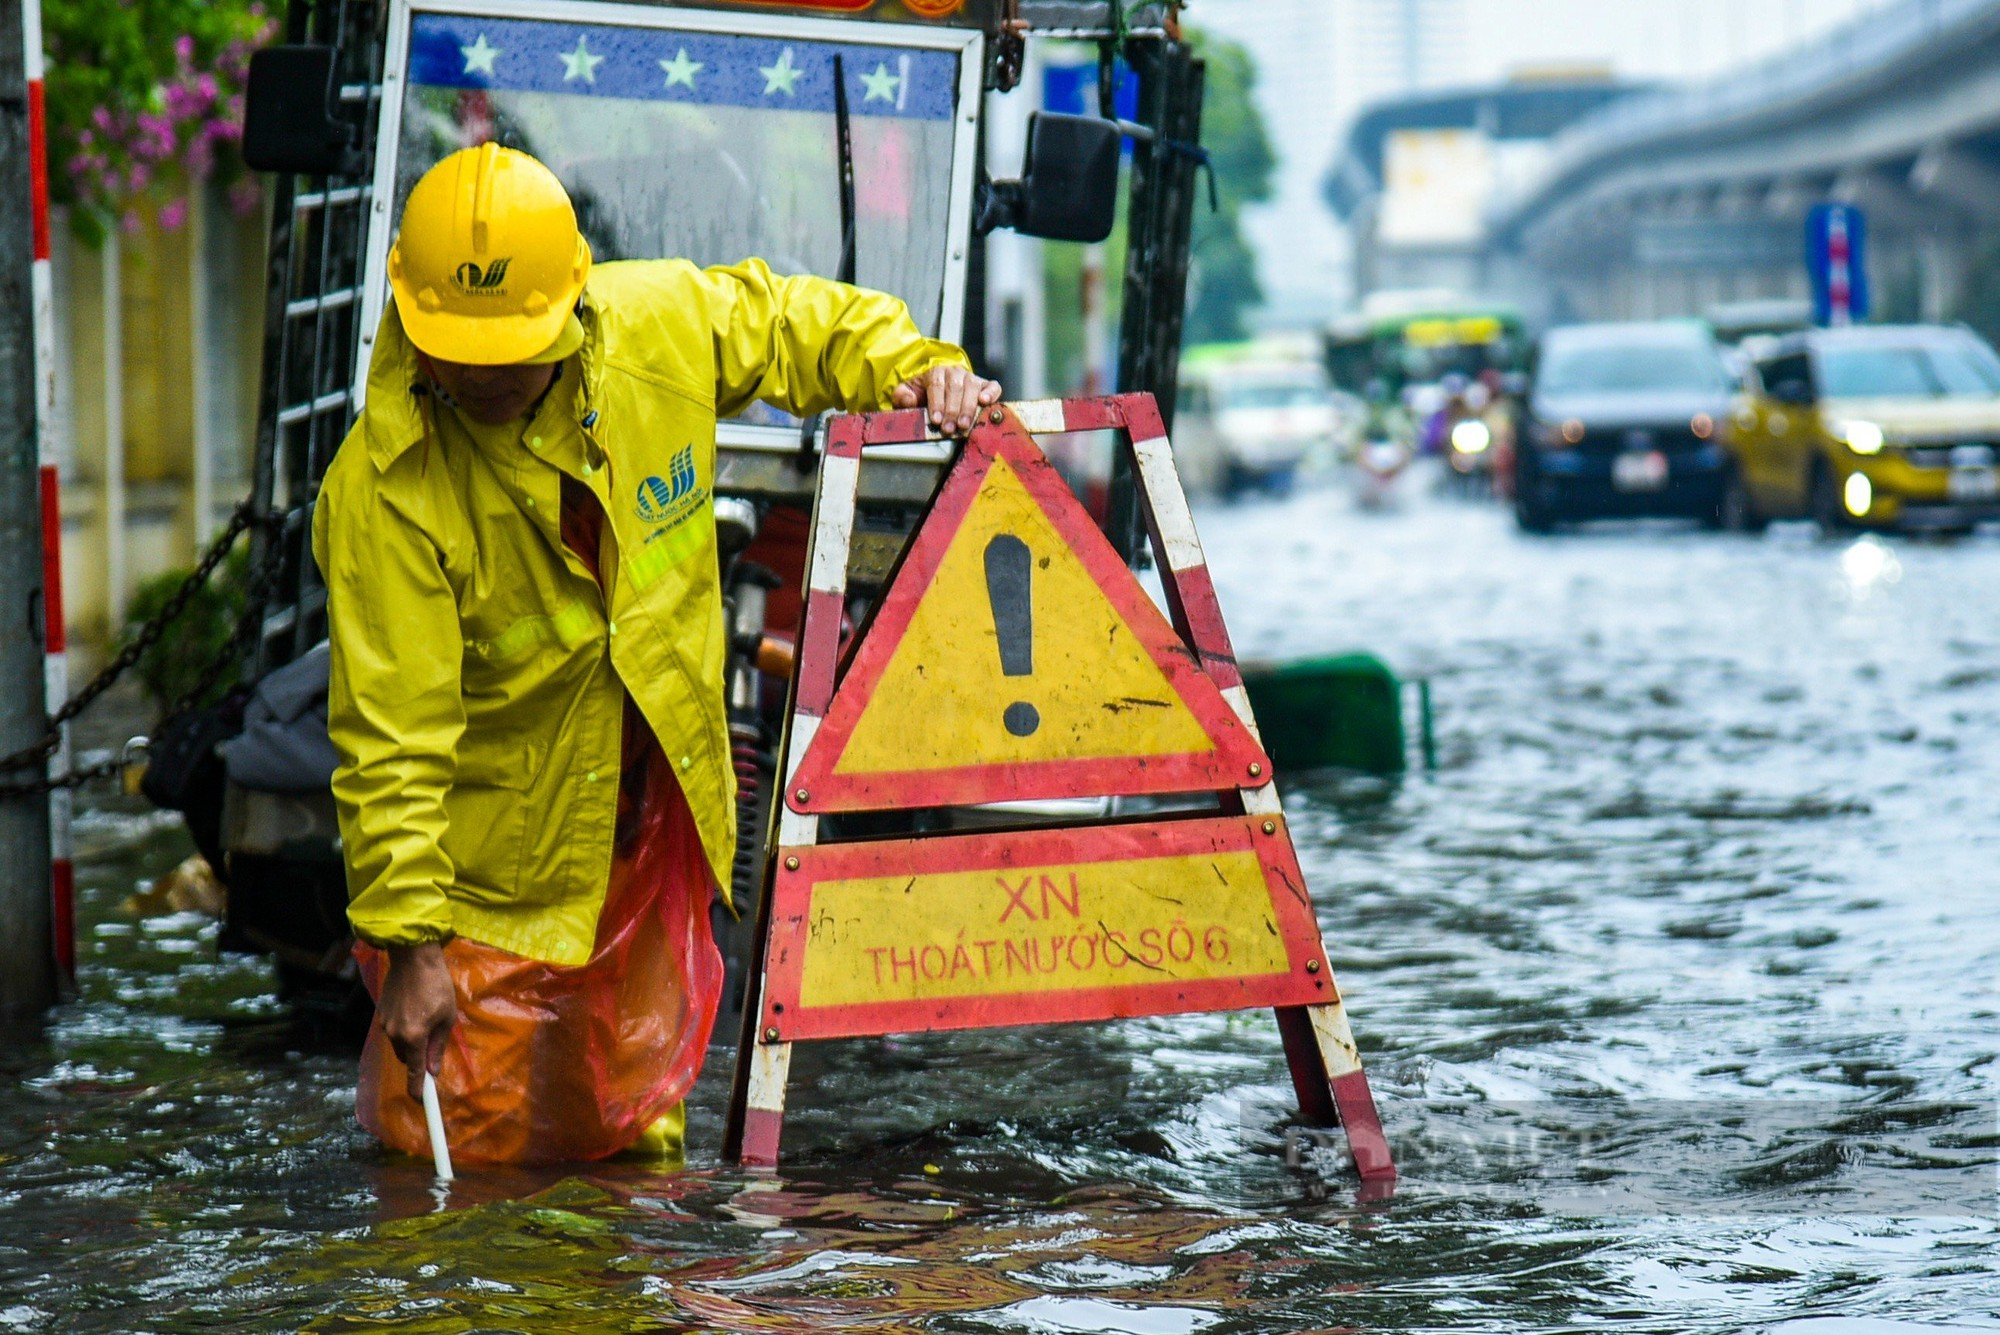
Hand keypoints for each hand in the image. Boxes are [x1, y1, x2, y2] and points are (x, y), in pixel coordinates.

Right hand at [379, 941, 455, 1102]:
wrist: (413, 959)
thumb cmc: (437, 986)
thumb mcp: (447, 1017)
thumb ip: (438, 1046)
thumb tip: (433, 1070)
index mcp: (413, 1036)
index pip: (414, 1071)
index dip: (417, 1088)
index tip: (421, 1101)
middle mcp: (395, 1034)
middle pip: (406, 1058)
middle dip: (418, 1056)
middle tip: (433, 1040)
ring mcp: (385, 1024)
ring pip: (399, 1044)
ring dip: (411, 1041)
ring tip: (426, 1017)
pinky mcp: (380, 1014)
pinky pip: (393, 1030)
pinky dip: (404, 1028)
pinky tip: (414, 1009)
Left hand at [891, 365, 1002, 436]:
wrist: (941, 391)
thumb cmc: (924, 395)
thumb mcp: (907, 394)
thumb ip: (902, 396)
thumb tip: (909, 399)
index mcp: (936, 372)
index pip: (936, 385)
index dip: (937, 403)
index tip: (935, 420)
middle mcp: (955, 372)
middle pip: (955, 387)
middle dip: (952, 410)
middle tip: (949, 428)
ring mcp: (972, 378)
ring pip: (972, 387)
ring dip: (968, 407)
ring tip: (964, 425)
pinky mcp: (986, 385)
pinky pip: (993, 386)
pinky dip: (991, 393)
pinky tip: (985, 402)